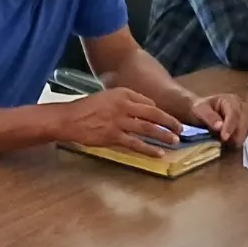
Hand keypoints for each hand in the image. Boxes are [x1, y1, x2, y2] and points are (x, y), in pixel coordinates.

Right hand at [53, 87, 180, 157]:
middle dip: (169, 122)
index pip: (148, 102)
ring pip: (148, 128)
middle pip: (153, 114)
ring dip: (164, 135)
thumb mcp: (105, 98)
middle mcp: (123, 105)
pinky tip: (158, 153)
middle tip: (180, 129)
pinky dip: (149, 149)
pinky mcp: (113, 136)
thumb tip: (139, 112)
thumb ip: (122, 102)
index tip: (166, 119)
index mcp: (122, 93)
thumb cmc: (84, 108)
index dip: (159, 112)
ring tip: (175, 141)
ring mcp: (119, 121)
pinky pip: (136, 143)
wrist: (67, 119)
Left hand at [189, 94, 247, 145]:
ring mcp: (243, 116)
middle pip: (243, 122)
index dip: (230, 126)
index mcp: (230, 100)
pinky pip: (244, 134)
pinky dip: (237, 140)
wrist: (201, 111)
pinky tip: (228, 145)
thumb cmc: (200, 108)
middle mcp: (240, 107)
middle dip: (236, 135)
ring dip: (237, 138)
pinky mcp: (243, 125)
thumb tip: (220, 127)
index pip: (234, 113)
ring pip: (246, 129)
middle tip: (225, 144)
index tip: (224, 137)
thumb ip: (209, 117)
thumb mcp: (200, 109)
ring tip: (225, 145)